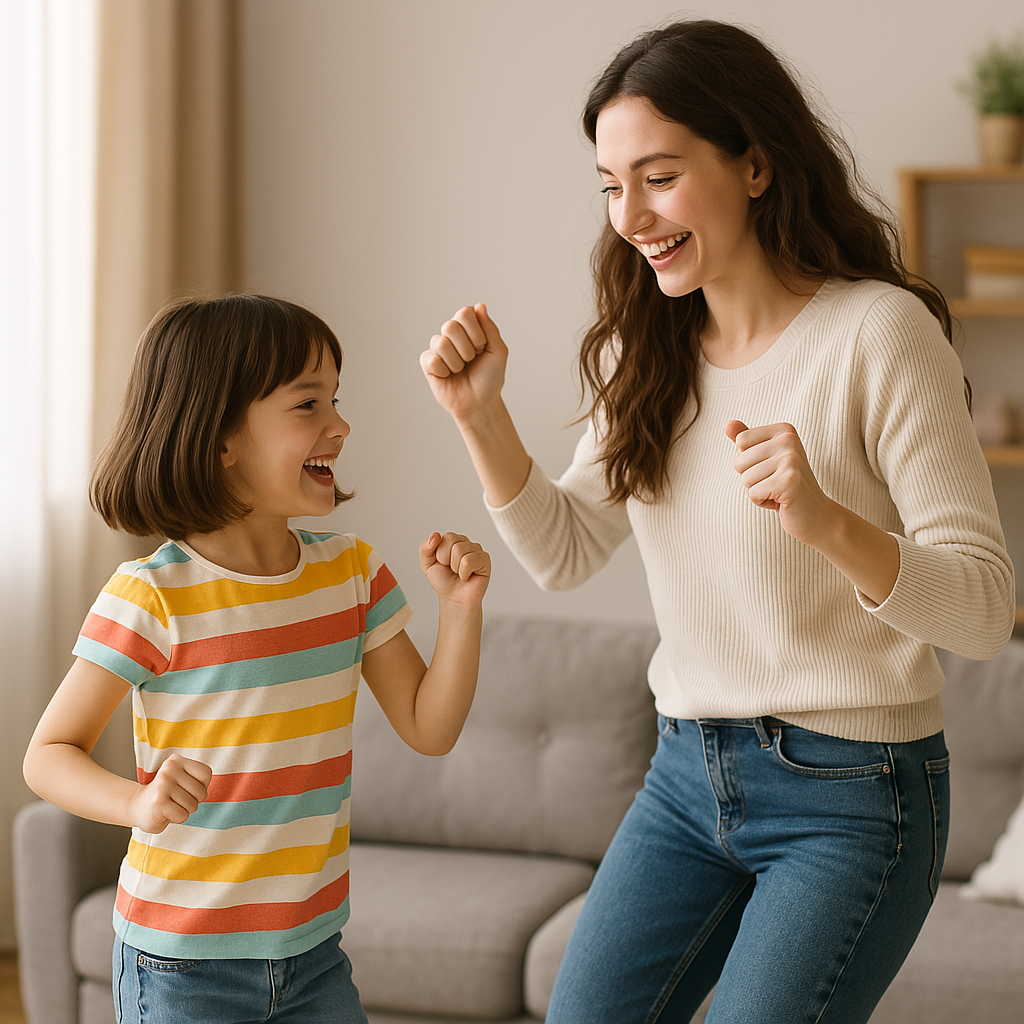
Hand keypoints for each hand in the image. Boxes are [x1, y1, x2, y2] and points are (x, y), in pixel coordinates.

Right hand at [128, 753, 211, 833]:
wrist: (137, 806)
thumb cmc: (167, 793)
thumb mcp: (183, 778)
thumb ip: (198, 778)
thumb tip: (204, 790)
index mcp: (176, 760)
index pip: (206, 774)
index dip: (202, 786)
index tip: (186, 788)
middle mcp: (169, 769)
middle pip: (201, 792)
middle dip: (194, 801)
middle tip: (177, 799)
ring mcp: (163, 786)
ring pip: (192, 805)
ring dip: (184, 810)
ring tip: (170, 805)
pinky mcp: (159, 803)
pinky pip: (182, 816)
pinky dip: (177, 818)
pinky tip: (165, 812)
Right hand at [420, 304, 507, 424]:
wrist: (480, 403)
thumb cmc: (489, 377)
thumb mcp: (498, 352)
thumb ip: (490, 328)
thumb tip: (479, 306)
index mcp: (468, 326)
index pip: (464, 313)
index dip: (476, 332)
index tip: (482, 347)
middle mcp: (451, 333)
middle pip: (450, 326)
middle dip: (467, 348)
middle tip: (471, 360)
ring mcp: (438, 347)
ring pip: (441, 343)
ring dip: (457, 362)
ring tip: (460, 369)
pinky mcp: (428, 363)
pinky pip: (432, 359)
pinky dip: (445, 371)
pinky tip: (448, 375)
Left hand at [420, 531, 490, 606]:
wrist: (454, 598)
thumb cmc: (444, 581)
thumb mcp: (427, 564)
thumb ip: (425, 547)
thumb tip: (435, 535)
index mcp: (451, 540)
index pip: (445, 537)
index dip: (440, 554)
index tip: (443, 564)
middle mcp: (465, 542)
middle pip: (453, 541)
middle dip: (447, 560)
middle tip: (452, 570)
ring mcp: (476, 550)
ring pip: (460, 550)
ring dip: (456, 567)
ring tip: (459, 573)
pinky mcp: (485, 560)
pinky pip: (470, 561)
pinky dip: (465, 572)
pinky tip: (467, 576)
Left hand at [726, 419, 834, 546]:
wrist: (815, 514)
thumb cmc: (785, 485)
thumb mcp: (765, 458)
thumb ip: (747, 440)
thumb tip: (728, 423)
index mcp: (784, 430)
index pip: (741, 441)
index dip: (748, 461)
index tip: (770, 468)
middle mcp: (789, 440)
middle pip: (740, 460)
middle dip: (751, 478)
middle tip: (775, 482)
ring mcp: (791, 460)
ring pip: (746, 478)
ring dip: (757, 490)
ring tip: (778, 491)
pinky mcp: (789, 482)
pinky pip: (753, 493)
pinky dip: (762, 501)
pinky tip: (781, 500)